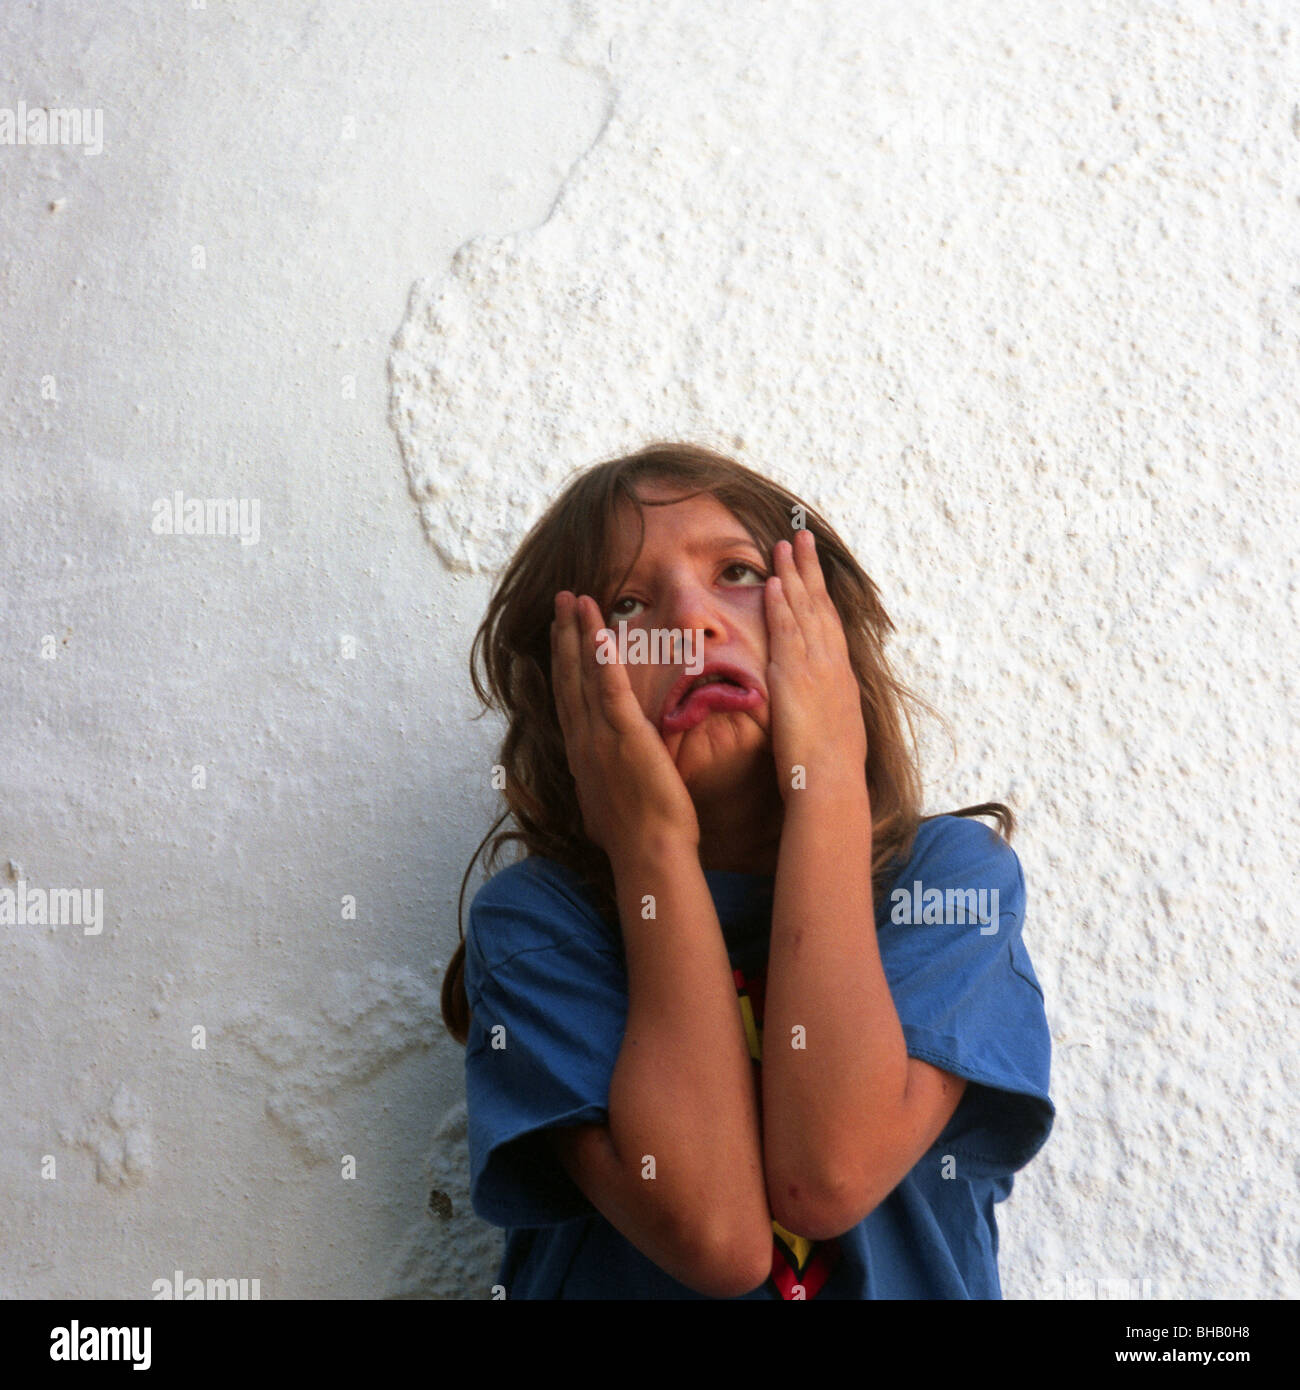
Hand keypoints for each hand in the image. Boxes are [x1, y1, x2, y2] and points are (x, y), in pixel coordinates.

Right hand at [550, 591, 700, 858]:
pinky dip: (601, 656)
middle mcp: (582, 740)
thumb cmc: (636, 839)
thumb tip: (598, 783)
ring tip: (575, 598)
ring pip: (582, 674)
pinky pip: (609, 687)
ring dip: (578, 631)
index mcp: (581, 754)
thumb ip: (602, 783)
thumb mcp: (607, 807)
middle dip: (562, 634)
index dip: (562, 662)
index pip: (567, 698)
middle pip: (567, 676)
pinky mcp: (624, 735)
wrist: (648, 854)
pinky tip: (599, 628)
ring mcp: (599, 736)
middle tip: (561, 599)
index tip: (560, 634)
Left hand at [764, 529, 867, 798]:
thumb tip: (818, 705)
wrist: (832, 782)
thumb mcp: (833, 730)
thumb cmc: (830, 769)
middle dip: (809, 569)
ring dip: (792, 574)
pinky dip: (780, 603)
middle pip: (820, 604)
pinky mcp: (795, 675)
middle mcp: (832, 663)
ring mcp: (816, 665)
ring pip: (803, 609)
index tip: (813, 568)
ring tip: (784, 544)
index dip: (820, 592)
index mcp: (841, 675)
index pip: (829, 622)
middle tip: (800, 537)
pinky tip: (770, 581)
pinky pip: (786, 630)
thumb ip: (822, 708)